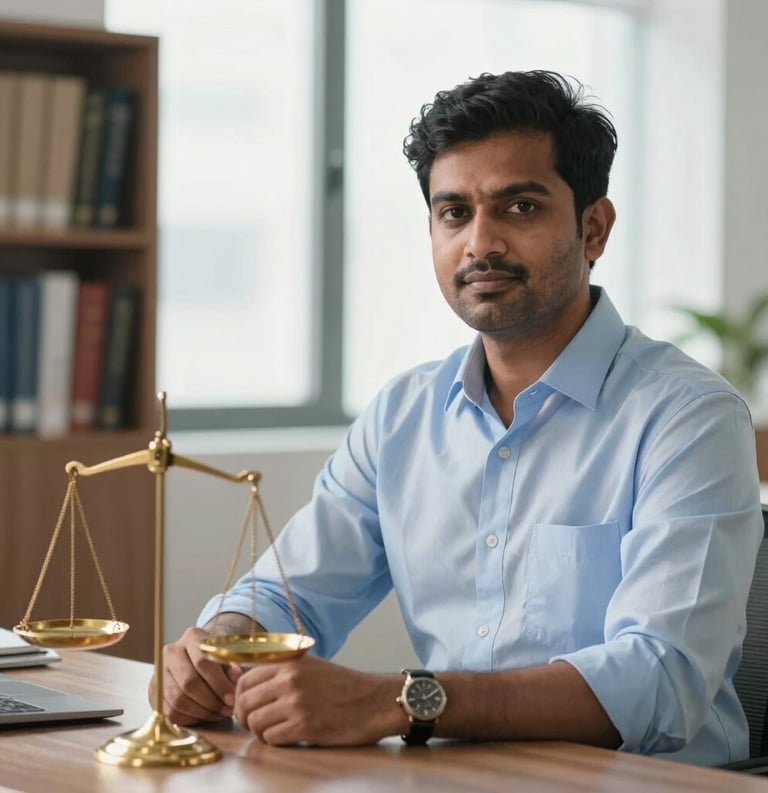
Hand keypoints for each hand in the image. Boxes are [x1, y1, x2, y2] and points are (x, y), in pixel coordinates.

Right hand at [148, 626, 243, 724]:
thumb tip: (236, 676)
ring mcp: (159, 671)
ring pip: (179, 699)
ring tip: (218, 714)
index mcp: (192, 637)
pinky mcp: (154, 691)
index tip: (232, 698)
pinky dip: (190, 718)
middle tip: (227, 710)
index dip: (219, 684)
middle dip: (211, 701)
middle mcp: (172, 651)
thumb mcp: (227, 658)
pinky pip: (171, 711)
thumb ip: (233, 668)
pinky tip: (204, 716)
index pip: (203, 662)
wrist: (195, 659)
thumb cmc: (215, 659)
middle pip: (189, 682)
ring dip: (202, 712)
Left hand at [233, 654, 401, 745]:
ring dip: (260, 732)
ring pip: (256, 723)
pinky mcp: (305, 726)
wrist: (372, 701)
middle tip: (253, 724)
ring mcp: (297, 703)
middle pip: (245, 703)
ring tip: (272, 731)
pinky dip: (275, 741)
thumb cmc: (342, 685)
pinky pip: (272, 738)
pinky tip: (286, 737)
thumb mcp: (311, 665)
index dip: (239, 698)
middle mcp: (290, 680)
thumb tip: (250, 683)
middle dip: (244, 717)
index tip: (246, 707)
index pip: (245, 680)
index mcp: (289, 662)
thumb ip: (282, 669)